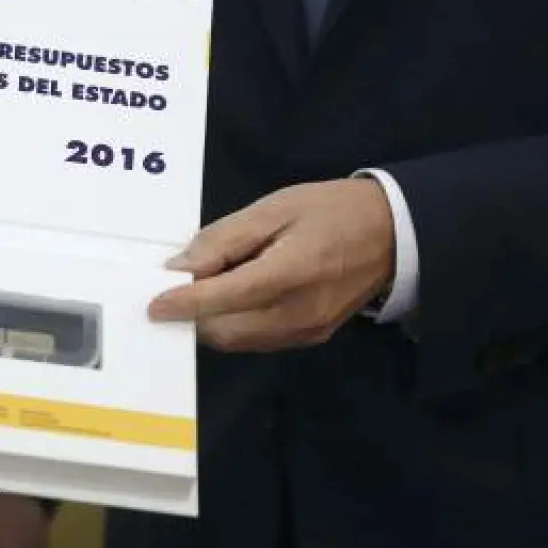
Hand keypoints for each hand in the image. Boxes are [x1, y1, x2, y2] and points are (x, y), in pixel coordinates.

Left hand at [148, 179, 395, 351]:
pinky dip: (234, 324)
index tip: (152, 306)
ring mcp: (306, 331)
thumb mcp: (275, 207)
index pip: (226, 297)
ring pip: (237, 340)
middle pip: (225, 329)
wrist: (394, 233)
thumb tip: (180, 267)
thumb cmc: (331, 211)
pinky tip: (230, 298)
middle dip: (193, 314)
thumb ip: (225, 238)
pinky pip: (256, 340)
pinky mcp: (309, 337)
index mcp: (292, 272)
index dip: (185, 303)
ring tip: (202, 289)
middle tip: (174, 288)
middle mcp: (299, 313)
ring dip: (211, 321)